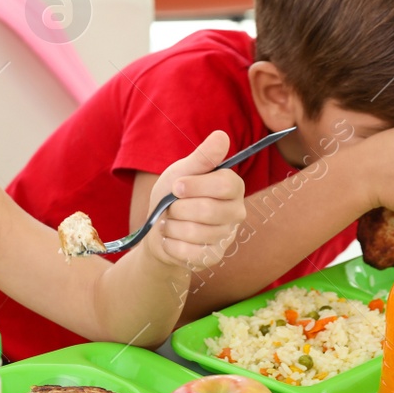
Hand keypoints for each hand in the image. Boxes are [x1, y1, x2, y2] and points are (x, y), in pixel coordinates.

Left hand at [145, 131, 246, 271]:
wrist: (157, 229)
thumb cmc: (172, 197)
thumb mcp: (181, 172)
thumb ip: (202, 157)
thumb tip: (222, 135)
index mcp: (232, 187)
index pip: (225, 184)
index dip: (196, 185)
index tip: (176, 186)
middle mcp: (236, 212)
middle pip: (208, 211)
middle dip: (178, 208)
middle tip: (171, 207)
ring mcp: (226, 236)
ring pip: (196, 233)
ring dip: (172, 226)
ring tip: (170, 222)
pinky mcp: (214, 257)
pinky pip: (190, 252)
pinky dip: (171, 244)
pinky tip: (170, 239)